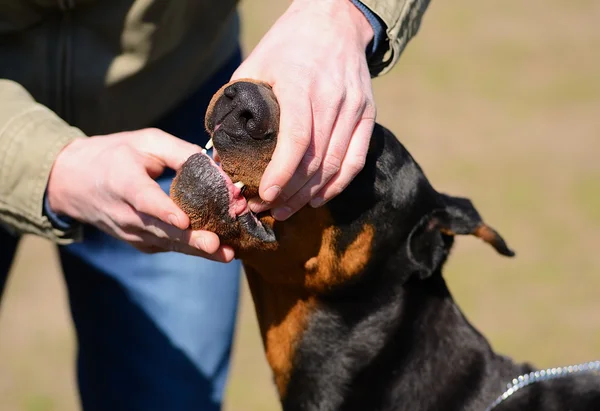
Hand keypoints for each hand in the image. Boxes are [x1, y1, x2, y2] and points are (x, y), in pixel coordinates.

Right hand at [47, 128, 234, 261]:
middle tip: (217, 245)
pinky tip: (217, 251)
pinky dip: (190, 249)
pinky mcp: (139, 242)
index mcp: (123, 181)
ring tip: (226, 254)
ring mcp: (130, 232)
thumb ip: (180, 152)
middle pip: (160, 229)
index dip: (163, 211)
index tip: (184, 221)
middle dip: (190, 239)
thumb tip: (216, 168)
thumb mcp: (145, 142)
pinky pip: (167, 246)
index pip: (144, 200)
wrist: (72, 182)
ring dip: (197, 249)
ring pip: (167, 243)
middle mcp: (124, 213)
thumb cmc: (115, 155)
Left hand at [233, 0, 375, 219]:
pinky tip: (318, 198)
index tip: (264, 195)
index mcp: (302, 84)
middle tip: (267, 209)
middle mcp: (333, 98)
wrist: (334, 22)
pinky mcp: (367, 114)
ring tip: (287, 210)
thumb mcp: (255, 63)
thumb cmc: (287, 44)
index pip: (297, 139)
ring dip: (310, 194)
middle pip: (316, 159)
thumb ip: (236, 103)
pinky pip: (356, 160)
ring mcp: (354, 108)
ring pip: (336, 164)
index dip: (281, 173)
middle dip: (290, 192)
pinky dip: (337, 185)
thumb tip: (218, 147)